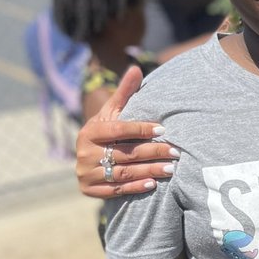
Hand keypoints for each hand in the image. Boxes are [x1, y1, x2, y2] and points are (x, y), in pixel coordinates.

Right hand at [76, 66, 177, 198]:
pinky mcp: (89, 190)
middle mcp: (84, 153)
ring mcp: (85, 173)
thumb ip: (125, 93)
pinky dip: (135, 187)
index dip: (141, 129)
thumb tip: (136, 68)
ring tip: (171, 168)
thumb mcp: (112, 112)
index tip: (163, 129)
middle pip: (124, 153)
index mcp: (89, 131)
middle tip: (175, 151)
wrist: (89, 158)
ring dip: (149, 170)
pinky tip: (153, 184)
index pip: (118, 130)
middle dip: (152, 152)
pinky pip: (115, 190)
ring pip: (123, 172)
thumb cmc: (107, 131)